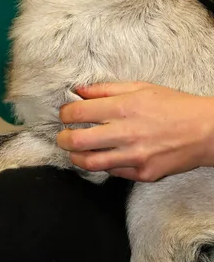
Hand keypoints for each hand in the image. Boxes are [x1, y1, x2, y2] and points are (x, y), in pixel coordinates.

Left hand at [57, 82, 213, 181]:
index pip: (78, 112)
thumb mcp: (140, 87)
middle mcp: (125, 133)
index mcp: (123, 108)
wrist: (205, 131)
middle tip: (62, 137)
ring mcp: (134, 156)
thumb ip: (106, 89)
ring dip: (76, 157)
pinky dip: (102, 166)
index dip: (65, 114)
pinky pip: (112, 172)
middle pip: (77, 140)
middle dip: (63, 139)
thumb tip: (79, 91)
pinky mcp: (142, 173)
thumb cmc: (173, 105)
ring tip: (74, 152)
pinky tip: (101, 158)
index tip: (64, 114)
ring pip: (90, 163)